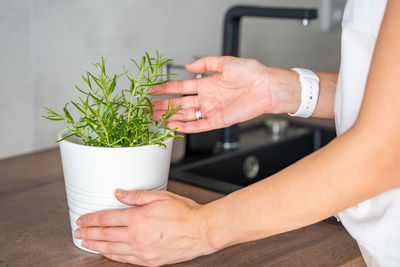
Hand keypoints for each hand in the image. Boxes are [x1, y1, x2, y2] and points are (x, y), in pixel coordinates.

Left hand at [74, 190, 214, 265]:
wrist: (201, 231)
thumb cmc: (184, 213)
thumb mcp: (160, 196)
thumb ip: (137, 196)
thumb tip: (119, 194)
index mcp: (138, 218)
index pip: (106, 219)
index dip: (91, 219)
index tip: (82, 219)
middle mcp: (137, 236)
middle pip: (105, 235)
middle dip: (88, 233)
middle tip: (77, 232)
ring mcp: (142, 251)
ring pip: (112, 250)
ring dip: (96, 246)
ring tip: (85, 243)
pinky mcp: (149, 261)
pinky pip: (125, 259)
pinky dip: (112, 256)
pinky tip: (107, 253)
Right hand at [151, 56, 299, 132]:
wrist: (267, 87)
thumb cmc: (251, 73)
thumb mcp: (225, 62)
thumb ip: (205, 64)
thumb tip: (188, 66)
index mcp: (207, 84)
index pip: (181, 87)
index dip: (165, 89)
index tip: (151, 90)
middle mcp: (207, 98)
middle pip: (179, 103)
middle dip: (162, 105)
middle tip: (147, 108)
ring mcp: (211, 110)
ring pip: (185, 115)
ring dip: (169, 117)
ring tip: (154, 118)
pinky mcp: (218, 121)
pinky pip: (198, 126)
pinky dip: (186, 127)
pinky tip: (173, 127)